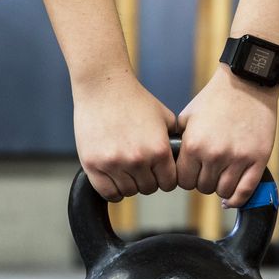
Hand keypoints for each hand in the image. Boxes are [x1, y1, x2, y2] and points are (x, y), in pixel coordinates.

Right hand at [73, 71, 178, 201]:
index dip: (165, 178)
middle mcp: (138, 159)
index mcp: (158, 149)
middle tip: (141, 168)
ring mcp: (114, 163)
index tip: (159, 173)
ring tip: (127, 170)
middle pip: (148, 188)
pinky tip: (114, 178)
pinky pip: (107, 191)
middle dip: (147, 180)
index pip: (168, 183)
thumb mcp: (164, 117)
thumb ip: (175, 140)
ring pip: (128, 191)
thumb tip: (185, 159)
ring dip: (129, 184)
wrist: (103, 86)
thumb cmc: (134, 99)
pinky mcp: (93, 164)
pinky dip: (112, 190)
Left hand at [175, 64, 278, 207]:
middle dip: (203, 181)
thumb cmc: (215, 98)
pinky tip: (232, 197)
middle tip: (208, 171)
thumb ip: (179, 142)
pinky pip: (246, 191)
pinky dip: (238, 198)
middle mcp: (215, 155)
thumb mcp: (187, 117)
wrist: (246, 83)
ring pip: (224, 192)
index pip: (183, 181)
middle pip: (203, 188)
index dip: (186, 178)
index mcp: (194, 145)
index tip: (191, 173)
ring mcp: (238, 158)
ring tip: (221, 175)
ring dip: (220, 187)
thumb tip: (170, 163)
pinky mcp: (258, 159)